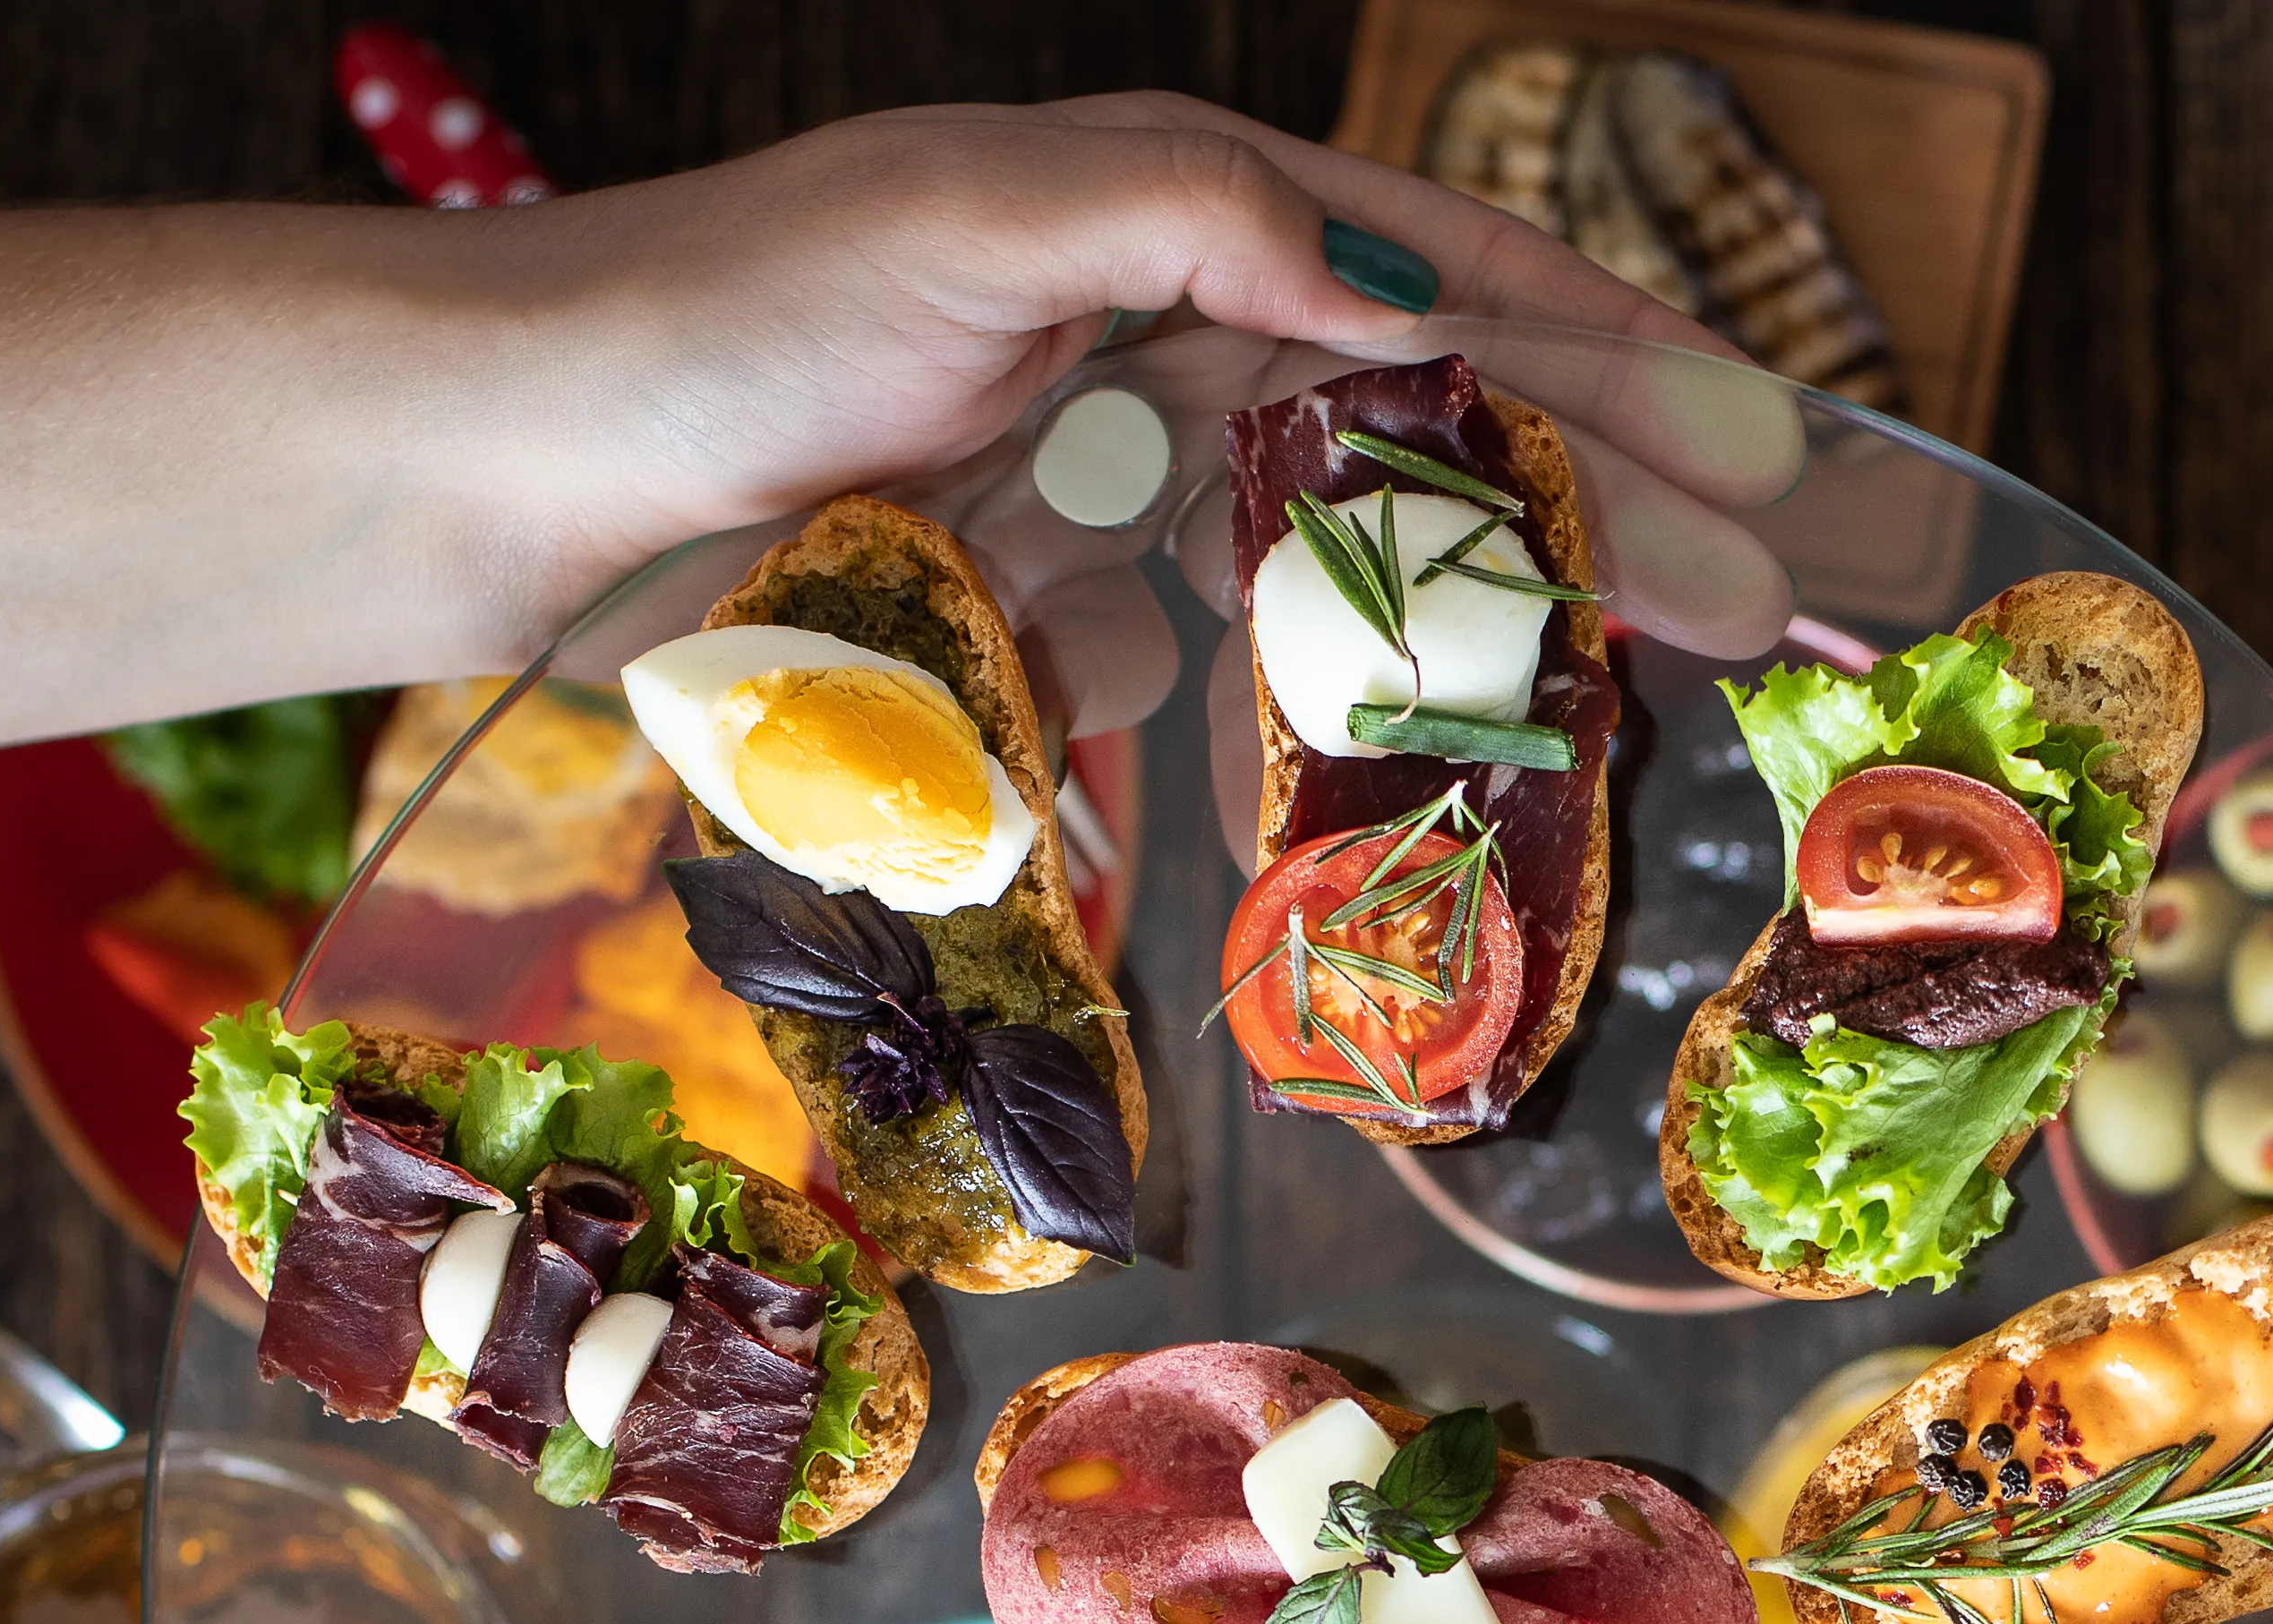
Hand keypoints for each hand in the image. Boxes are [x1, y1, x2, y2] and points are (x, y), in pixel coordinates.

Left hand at [446, 94, 1756, 647]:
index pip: (1449, 277)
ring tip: (1616, 700)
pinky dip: (1279, 717)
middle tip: (1753, 609)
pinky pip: (1208, 675)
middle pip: (1438, 430)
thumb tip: (1407, 284)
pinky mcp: (1050, 620)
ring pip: (1350, 564)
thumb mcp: (975, 206)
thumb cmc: (720, 310)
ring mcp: (1113, 491)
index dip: (1614, 350)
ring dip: (1483, 634)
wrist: (515, 475)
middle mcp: (1163, 341)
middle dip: (1606, 510)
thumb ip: (1200, 211)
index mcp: (1173, 212)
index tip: (1757, 435)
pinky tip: (1358, 767)